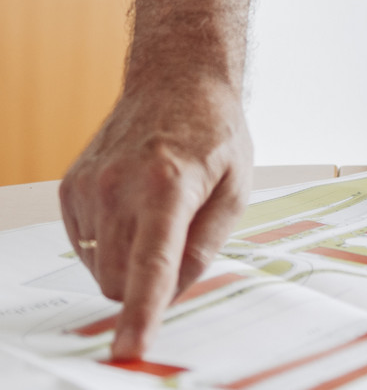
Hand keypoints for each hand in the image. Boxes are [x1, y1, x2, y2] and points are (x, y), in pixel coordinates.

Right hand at [59, 74, 252, 362]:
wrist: (175, 80)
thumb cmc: (213, 131)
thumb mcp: (236, 187)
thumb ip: (206, 244)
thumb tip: (175, 291)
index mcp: (169, 184)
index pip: (152, 264)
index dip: (142, 311)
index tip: (132, 346)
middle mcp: (120, 186)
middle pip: (120, 280)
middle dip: (146, 284)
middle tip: (178, 240)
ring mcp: (89, 187)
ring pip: (99, 268)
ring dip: (128, 260)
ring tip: (158, 209)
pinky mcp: (70, 188)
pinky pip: (84, 246)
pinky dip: (110, 241)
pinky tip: (133, 204)